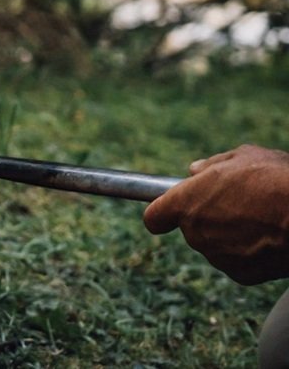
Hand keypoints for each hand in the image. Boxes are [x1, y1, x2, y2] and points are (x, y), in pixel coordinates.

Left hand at [144, 145, 288, 284]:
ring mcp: (216, 256)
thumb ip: (211, 164)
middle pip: (192, 228)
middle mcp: (195, 233)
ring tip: (262, 217)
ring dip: (232, 234)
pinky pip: (239, 261)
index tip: (170, 211)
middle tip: (241, 203)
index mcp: (186, 203)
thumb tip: (195, 170)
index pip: (154, 217)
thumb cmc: (275, 180)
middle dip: (210, 216)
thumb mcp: (243, 157)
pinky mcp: (240, 274)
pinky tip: (271, 236)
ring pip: (217, 244)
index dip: (163, 213)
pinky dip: (251, 252)